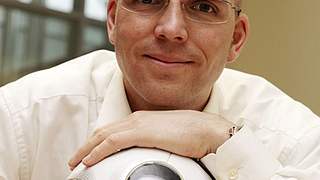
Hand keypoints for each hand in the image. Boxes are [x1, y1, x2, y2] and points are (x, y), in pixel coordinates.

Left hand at [68, 110, 233, 169]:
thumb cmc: (193, 134)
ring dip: (87, 149)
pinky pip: (112, 142)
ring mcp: (138, 124)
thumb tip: (151, 150)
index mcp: (143, 119)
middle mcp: (136, 119)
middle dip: (87, 145)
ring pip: (103, 136)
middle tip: (75, 158)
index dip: (98, 141)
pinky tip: (89, 159)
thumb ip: (155, 141)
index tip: (89, 153)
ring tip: (76, 162)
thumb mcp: (168, 137)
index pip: (114, 130)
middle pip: (103, 131)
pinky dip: (97, 150)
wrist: (207, 129)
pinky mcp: (141, 132)